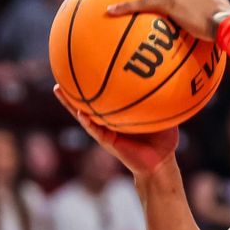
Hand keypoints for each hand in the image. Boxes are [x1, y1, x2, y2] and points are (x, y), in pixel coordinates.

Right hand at [54, 84, 177, 177]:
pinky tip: (81, 114)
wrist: (161, 163)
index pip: (104, 96)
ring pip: (84, 115)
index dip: (92, 83)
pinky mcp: (108, 141)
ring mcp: (106, 131)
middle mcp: (109, 121)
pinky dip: (88, 122)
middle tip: (59, 73)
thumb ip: (165, 100)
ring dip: (70, 104)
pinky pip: (96, 130)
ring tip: (58, 90)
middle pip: (87, 103)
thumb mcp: (165, 116)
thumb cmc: (164, 140)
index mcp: (120, 114)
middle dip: (73, 90)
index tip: (81, 65)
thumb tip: (171, 79)